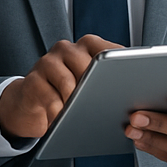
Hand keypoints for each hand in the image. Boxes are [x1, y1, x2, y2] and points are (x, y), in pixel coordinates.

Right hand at [0, 36, 118, 141]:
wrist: (30, 102)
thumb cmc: (67, 93)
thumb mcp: (89, 84)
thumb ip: (108, 82)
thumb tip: (135, 94)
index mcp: (86, 46)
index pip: (108, 50)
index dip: (118, 67)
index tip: (125, 85)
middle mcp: (66, 49)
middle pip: (88, 65)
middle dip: (96, 89)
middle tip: (100, 105)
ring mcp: (48, 63)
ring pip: (68, 83)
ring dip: (76, 104)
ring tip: (79, 116)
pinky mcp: (32, 81)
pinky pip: (50, 99)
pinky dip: (59, 114)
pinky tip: (61, 120)